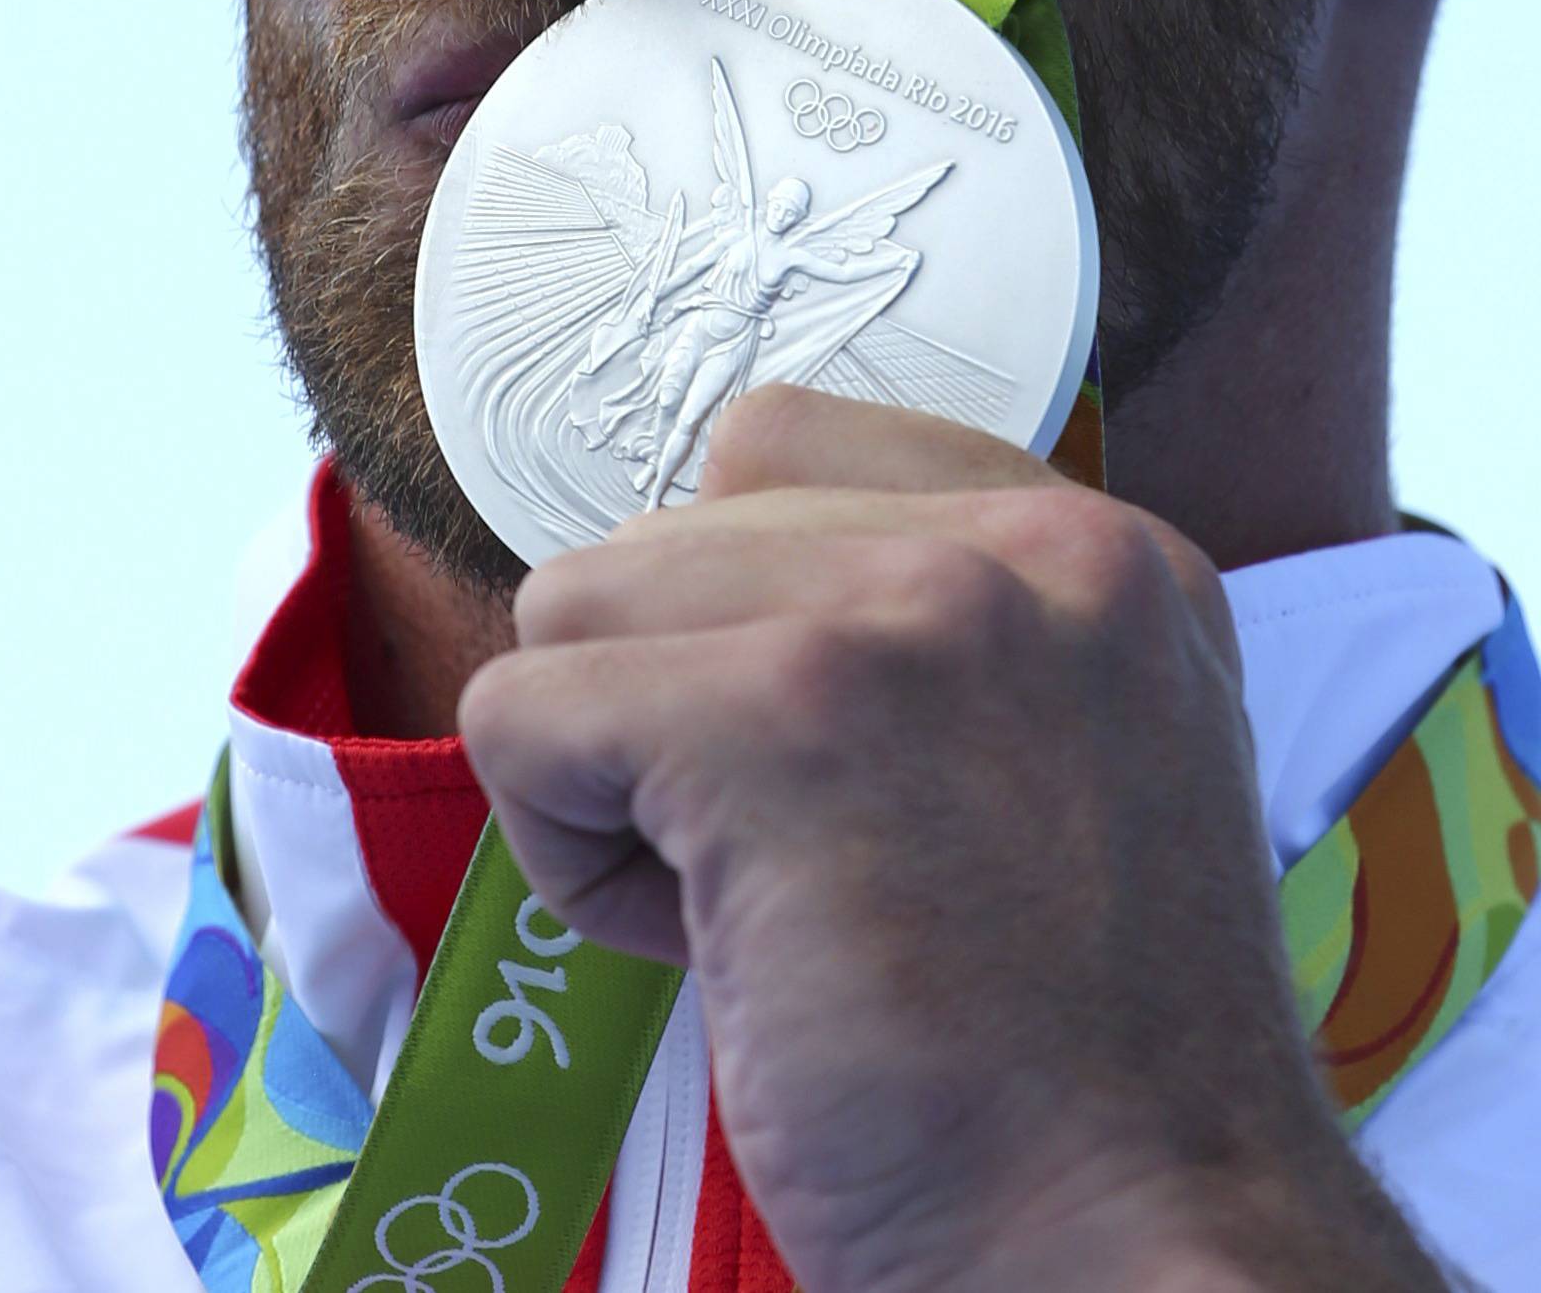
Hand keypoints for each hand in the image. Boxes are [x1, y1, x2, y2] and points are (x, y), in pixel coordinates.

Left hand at [458, 388, 1446, 1292]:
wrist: (1139, 1253)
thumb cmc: (1072, 1070)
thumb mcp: (1074, 764)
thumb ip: (936, 633)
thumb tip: (690, 582)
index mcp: (1102, 552)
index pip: (782, 447)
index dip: (745, 623)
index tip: (840, 780)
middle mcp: (1025, 550)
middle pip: (670, 531)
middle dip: (684, 710)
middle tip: (814, 883)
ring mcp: (908, 617)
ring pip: (579, 609)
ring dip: (619, 776)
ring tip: (763, 914)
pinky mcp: (783, 720)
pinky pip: (520, 712)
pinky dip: (565, 857)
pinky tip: (711, 958)